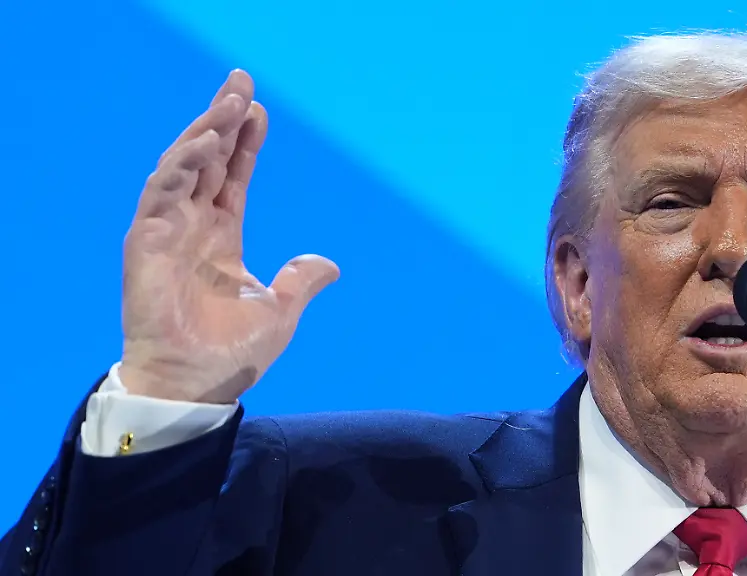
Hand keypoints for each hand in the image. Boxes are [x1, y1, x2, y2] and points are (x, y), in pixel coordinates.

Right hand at [119, 70, 338, 403]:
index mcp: (223, 236)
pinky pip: (160, 195)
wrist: (194, 387)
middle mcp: (194, 226)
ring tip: (229, 102)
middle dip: (222, 119)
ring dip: (205, 133)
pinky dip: (180, 167)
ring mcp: (168, 231)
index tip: (261, 110)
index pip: (235, 176)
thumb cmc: (230, 354)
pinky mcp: (146, 244)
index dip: (246, 142)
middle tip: (241, 81)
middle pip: (208, 159)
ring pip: (183, 167)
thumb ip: (300, 281)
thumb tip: (330, 264)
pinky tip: (203, 146)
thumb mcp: (279, 311)